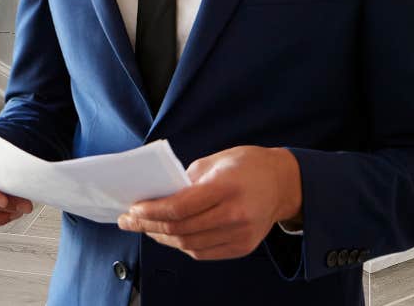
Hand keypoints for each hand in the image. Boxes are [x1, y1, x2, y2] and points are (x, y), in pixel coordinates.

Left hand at [117, 145, 301, 259]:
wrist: (284, 183)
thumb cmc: (248, 165)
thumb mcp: (216, 160)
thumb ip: (186, 179)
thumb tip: (157, 195)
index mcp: (227, 188)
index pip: (180, 207)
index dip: (152, 211)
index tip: (133, 209)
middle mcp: (235, 215)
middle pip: (182, 229)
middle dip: (149, 226)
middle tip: (129, 221)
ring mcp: (240, 235)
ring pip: (189, 245)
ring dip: (162, 238)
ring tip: (145, 228)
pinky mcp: (242, 247)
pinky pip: (203, 253)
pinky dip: (182, 245)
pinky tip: (169, 235)